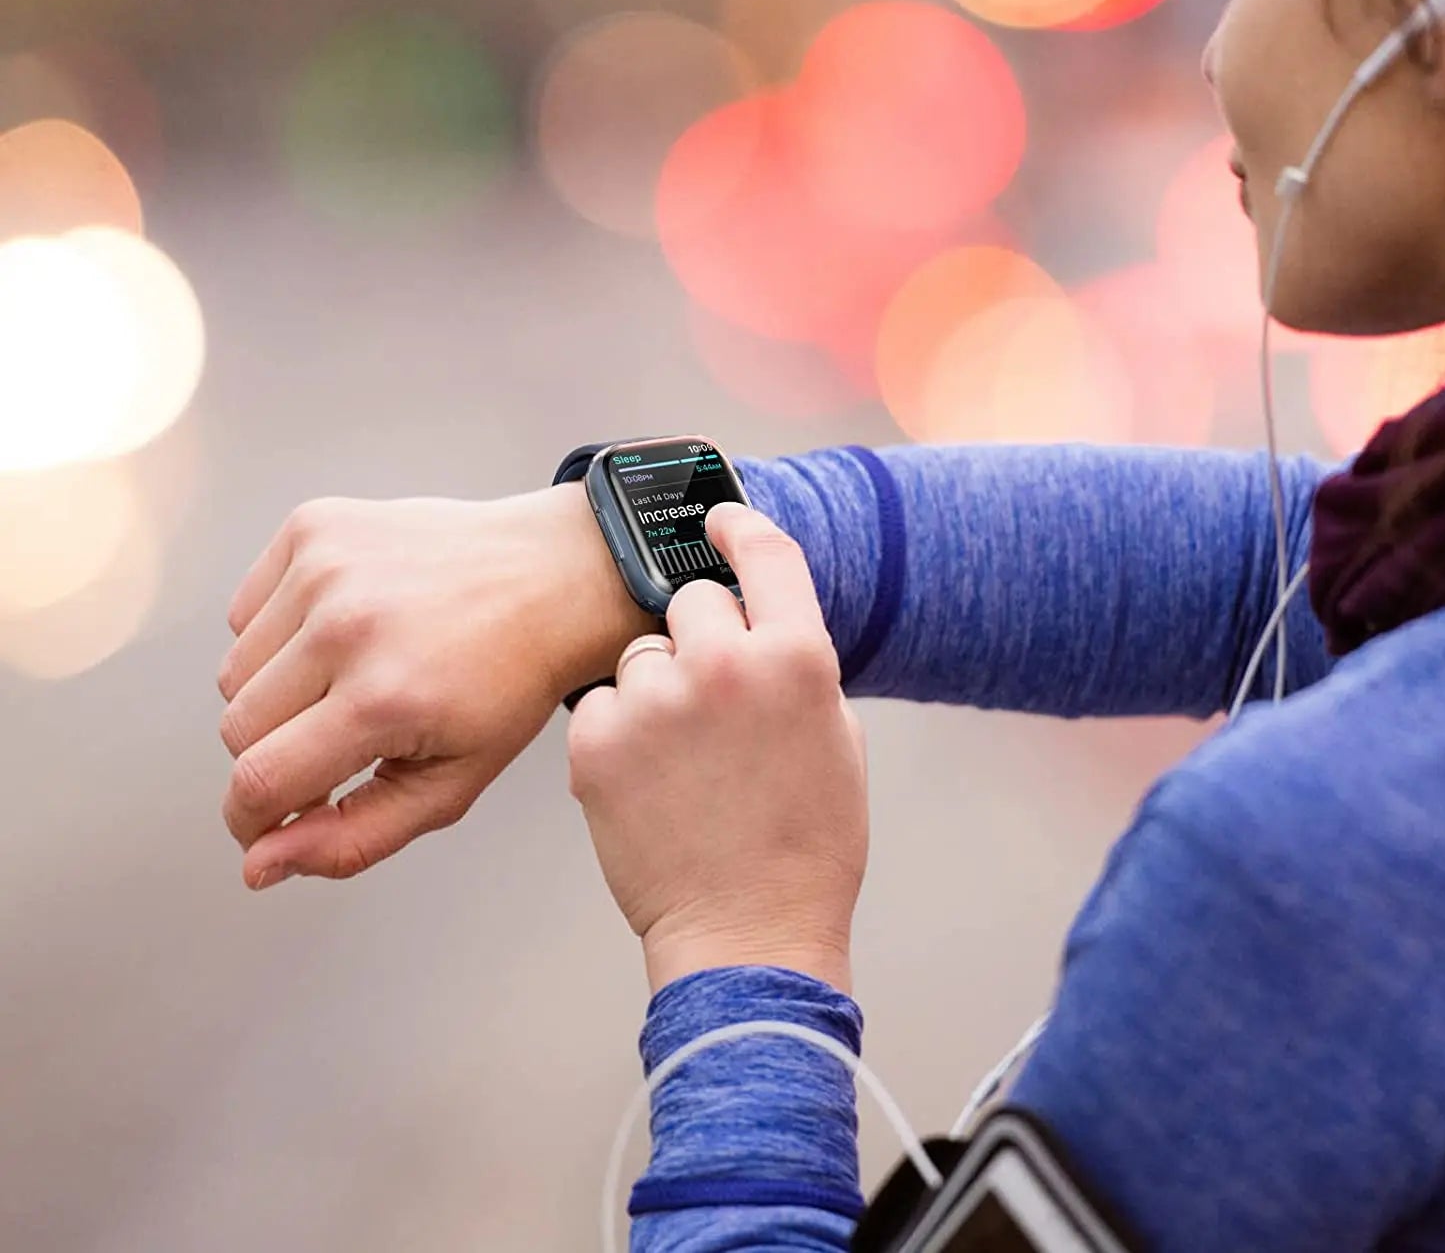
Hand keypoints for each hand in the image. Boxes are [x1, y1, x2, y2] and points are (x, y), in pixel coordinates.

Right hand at [217, 484, 656, 888]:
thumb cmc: (510, 680)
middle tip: (341, 740)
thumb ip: (353, 837)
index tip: (268, 821)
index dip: (250, 820)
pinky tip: (344, 629)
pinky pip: (247, 610)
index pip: (258, 782)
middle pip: (238, 729)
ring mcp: (326, 567)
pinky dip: (280, 632)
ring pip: (234, 671)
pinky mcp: (314, 526)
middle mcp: (346, 626)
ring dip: (277, 692)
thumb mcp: (453, 782)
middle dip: (276, 753)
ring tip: (351, 678)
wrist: (552, 576)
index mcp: (383, 697)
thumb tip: (260, 862)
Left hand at [567, 503, 867, 994]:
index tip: (719, 519)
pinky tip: (650, 780)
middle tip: (711, 702)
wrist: (747, 933)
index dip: (739, 526)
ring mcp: (657, 701)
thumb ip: (797, 665)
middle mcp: (727, 663)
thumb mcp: (836, 737)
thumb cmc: (805, 845)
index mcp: (798, 657)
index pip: (765, 550)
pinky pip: (602, 702)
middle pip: (690, 601)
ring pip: (639, 653)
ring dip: (655, 687)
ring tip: (682, 758)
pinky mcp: (598, 741)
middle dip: (698, 638)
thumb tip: (758, 619)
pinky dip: (617, 731)